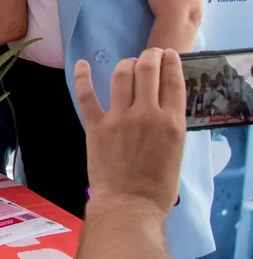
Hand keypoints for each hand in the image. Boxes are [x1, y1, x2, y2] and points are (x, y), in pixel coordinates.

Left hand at [74, 48, 185, 212]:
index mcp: (171, 123)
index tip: (167, 55)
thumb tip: (161, 104)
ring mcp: (119, 119)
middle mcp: (146, 115)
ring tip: (128, 63)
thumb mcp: (176, 151)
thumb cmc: (157, 185)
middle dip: (149, 56)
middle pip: (147, 71)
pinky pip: (86, 95)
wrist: (129, 205)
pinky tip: (82, 64)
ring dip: (126, 64)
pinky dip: (82, 77)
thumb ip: (169, 124)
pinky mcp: (96, 126)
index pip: (172, 81)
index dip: (170, 62)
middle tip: (149, 53)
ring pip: (122, 76)